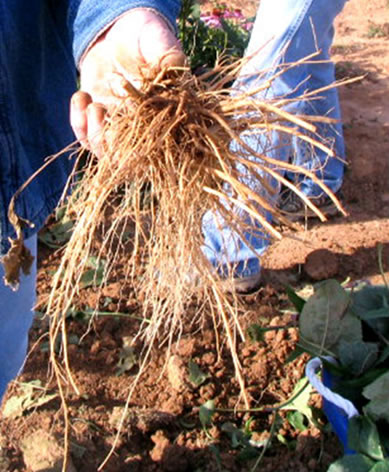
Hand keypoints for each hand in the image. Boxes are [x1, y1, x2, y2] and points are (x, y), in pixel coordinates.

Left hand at [70, 9, 185, 153]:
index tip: (132, 113)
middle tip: (104, 110)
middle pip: (131, 159)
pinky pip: (85, 138)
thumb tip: (176, 71)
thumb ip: (168, 58)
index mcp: (165, 117)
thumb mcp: (160, 42)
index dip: (145, 139)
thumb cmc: (147, 37)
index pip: (160, 143)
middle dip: (113, 141)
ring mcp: (119, 128)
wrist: (121, 32)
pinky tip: (82, 96)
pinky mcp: (97, 122)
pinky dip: (79, 123)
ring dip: (96, 135)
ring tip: (94, 106)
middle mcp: (143, 129)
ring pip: (106, 154)